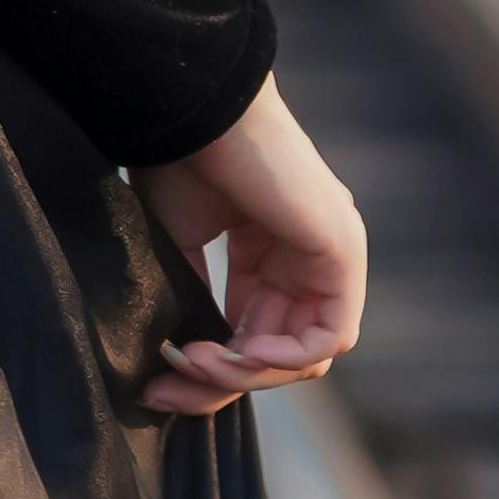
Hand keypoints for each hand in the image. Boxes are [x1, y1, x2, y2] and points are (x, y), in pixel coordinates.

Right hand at [138, 76, 364, 419]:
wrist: (195, 107)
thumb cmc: (181, 157)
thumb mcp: (180, 243)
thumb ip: (194, 300)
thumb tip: (179, 362)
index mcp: (273, 253)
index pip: (255, 337)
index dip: (208, 372)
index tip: (155, 385)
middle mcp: (308, 258)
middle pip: (279, 354)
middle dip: (219, 383)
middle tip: (163, 391)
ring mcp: (331, 256)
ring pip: (305, 355)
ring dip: (245, 374)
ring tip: (191, 362)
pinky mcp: (343, 252)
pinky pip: (329, 335)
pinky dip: (280, 358)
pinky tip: (232, 351)